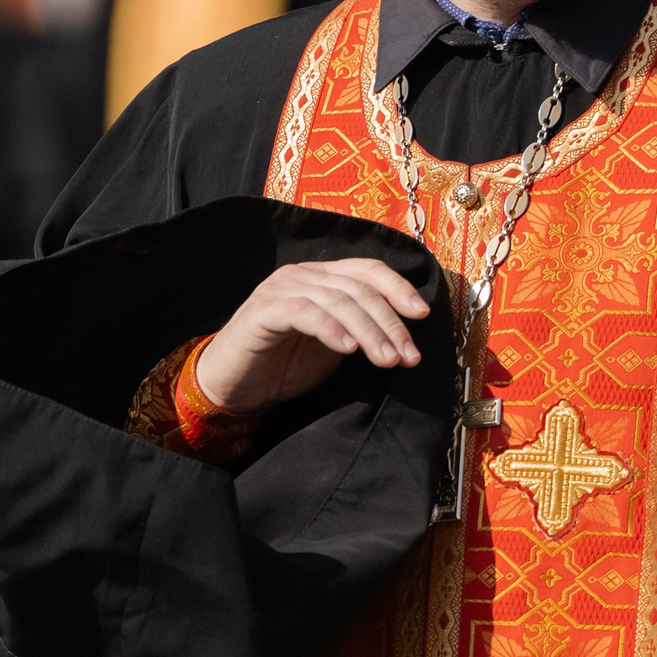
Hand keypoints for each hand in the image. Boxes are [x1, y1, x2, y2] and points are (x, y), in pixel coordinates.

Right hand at [191, 259, 430, 413]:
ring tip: (387, 360)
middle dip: (390, 322)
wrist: (233, 387)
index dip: (398, 288)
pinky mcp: (263, 311)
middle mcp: (303, 275)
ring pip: (338, 300)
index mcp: (323, 277)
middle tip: (408, 355)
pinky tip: (348, 349)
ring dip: (369, 331)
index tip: (422, 316)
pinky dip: (331, 329)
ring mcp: (281, 289)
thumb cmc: (284, 366)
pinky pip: (304, 312)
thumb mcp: (334, 345)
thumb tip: (405, 334)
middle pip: (359, 288)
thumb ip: (362, 330)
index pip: (368, 269)